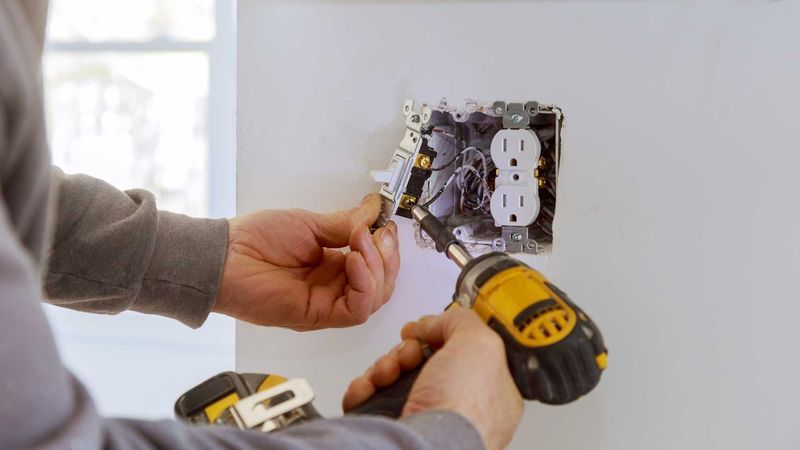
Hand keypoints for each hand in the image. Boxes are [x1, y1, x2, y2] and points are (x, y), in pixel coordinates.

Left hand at [214, 194, 399, 329]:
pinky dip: (364, 286)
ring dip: (377, 269)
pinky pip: (356, 310)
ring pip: (374, 299)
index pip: (375, 265)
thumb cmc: (254, 240)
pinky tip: (355, 262)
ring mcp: (327, 302)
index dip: (385, 248)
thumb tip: (373, 210)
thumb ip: (344, 223)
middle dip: (388, 258)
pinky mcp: (318, 315)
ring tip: (361, 243)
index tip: (384, 225)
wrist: (225, 257)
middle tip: (378, 234)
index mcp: (332, 265)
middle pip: (381, 285)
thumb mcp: (308, 224)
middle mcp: (333, 286)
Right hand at [342, 308, 523, 449]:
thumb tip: (436, 322)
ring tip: (387, 373)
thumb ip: (462, 321)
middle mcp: (457, 406)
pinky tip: (368, 386)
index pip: (463, 351)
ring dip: (384, 365)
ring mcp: (424, 418)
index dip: (442, 334)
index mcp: (490, 390)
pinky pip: (371, 397)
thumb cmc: (463, 410)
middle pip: (423, 360)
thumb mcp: (480, 343)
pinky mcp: (393, 426)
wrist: (425, 449)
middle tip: (409, 353)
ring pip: (395, 376)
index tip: (429, 327)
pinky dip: (364, 387)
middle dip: (407, 349)